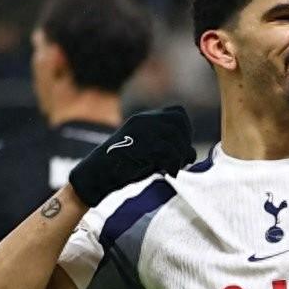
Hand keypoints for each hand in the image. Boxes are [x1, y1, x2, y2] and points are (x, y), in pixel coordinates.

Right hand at [69, 105, 197, 206]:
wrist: (96, 175)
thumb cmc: (122, 168)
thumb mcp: (146, 151)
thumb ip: (166, 148)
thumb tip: (192, 154)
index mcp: (144, 120)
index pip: (178, 113)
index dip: (186, 130)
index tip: (182, 148)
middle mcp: (143, 121)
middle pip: (180, 122)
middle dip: (185, 141)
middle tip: (181, 160)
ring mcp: (141, 132)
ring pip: (176, 137)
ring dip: (180, 155)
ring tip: (174, 168)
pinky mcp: (140, 145)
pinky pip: (168, 151)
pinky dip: (174, 164)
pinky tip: (170, 173)